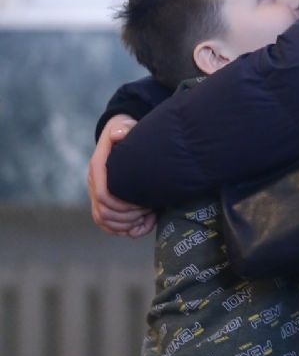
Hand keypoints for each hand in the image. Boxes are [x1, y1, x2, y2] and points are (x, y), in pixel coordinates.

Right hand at [87, 115, 156, 236]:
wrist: (118, 134)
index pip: (102, 194)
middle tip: (148, 212)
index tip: (143, 205)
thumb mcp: (123, 126)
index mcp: (97, 167)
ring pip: (104, 221)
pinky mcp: (103, 201)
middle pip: (103, 212)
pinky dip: (124, 230)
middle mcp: (93, 183)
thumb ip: (122, 128)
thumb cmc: (124, 131)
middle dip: (127, 217)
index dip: (122, 205)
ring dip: (126, 226)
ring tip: (147, 219)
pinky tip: (143, 225)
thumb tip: (119, 134)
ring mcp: (96, 194)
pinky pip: (107, 224)